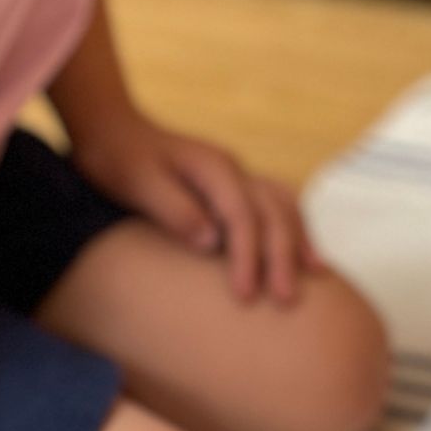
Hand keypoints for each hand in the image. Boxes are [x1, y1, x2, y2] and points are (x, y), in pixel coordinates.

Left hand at [76, 111, 324, 305]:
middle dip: (283, 256)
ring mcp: (237, 174)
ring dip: (300, 239)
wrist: (113, 130)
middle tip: (286, 300)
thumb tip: (212, 242)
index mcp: (211, 167)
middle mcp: (232, 169)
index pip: (241, 217)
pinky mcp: (234, 185)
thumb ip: (174, 210)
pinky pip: (276, 204)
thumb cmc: (118, 160)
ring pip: (284, 205)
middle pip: (272, 212)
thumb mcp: (137, 184)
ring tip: (317, 275)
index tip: (246, 296)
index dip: (247, 257)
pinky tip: (302, 250)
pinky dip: (294, 227)